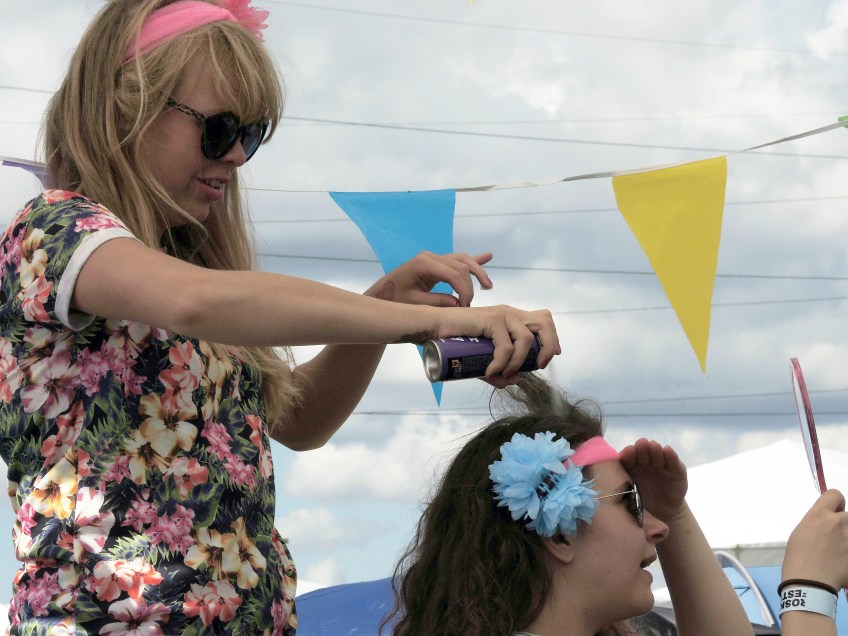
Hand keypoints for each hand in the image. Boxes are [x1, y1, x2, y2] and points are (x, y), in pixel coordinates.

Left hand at [364, 251, 493, 306]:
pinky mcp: (434, 263)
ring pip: (462, 260)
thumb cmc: (394, 300)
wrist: (380, 294)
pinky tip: (488, 256)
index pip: (454, 274)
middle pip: (461, 265)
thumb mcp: (414, 305)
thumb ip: (438, 303)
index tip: (465, 307)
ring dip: (477, 271)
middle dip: (471, 284)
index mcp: (424, 264)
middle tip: (474, 301)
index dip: (464, 291)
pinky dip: (472, 260)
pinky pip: (456, 260)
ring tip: (488, 286)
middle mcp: (430, 257)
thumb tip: (460, 305)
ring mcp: (432, 258)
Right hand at [436, 304, 559, 384]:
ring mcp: (502, 314)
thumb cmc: (456, 343)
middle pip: (545, 322)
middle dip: (548, 345)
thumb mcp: (483, 360)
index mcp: (511, 318)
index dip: (551, 337)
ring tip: (503, 374)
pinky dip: (501, 364)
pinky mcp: (491, 319)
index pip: (542, 320)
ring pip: (526, 339)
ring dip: (518, 362)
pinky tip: (490, 372)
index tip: (548, 357)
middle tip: (538, 366)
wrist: (434, 328)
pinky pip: (506, 347)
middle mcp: (510, 313)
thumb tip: (518, 381)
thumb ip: (500, 371)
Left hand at [619, 438, 687, 522]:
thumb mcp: (630, 497)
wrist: (662, 513)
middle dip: (641, 449)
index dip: (628, 454)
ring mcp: (660, 464)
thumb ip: (623, 488)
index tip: (628, 451)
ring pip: (657, 454)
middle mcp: (645, 462)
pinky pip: (673, 462)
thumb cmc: (640, 503)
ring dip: (655, 450)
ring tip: (654, 447)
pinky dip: (671, 456)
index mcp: (631, 466)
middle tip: (641, 445)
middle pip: (642, 452)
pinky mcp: (675, 470)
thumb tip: (608, 485)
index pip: (628, 457)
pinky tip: (668, 450)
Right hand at [782, 489, 847, 590]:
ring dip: (846, 537)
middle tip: (836, 536)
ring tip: (839, 550)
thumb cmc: (797, 557)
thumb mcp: (801, 532)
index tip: (834, 512)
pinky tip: (842, 561)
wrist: (809, 583)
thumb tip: (828, 522)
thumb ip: (817, 522)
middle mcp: (837, 523)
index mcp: (819, 515)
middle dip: (843, 523)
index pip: (836, 494)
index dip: (836, 503)